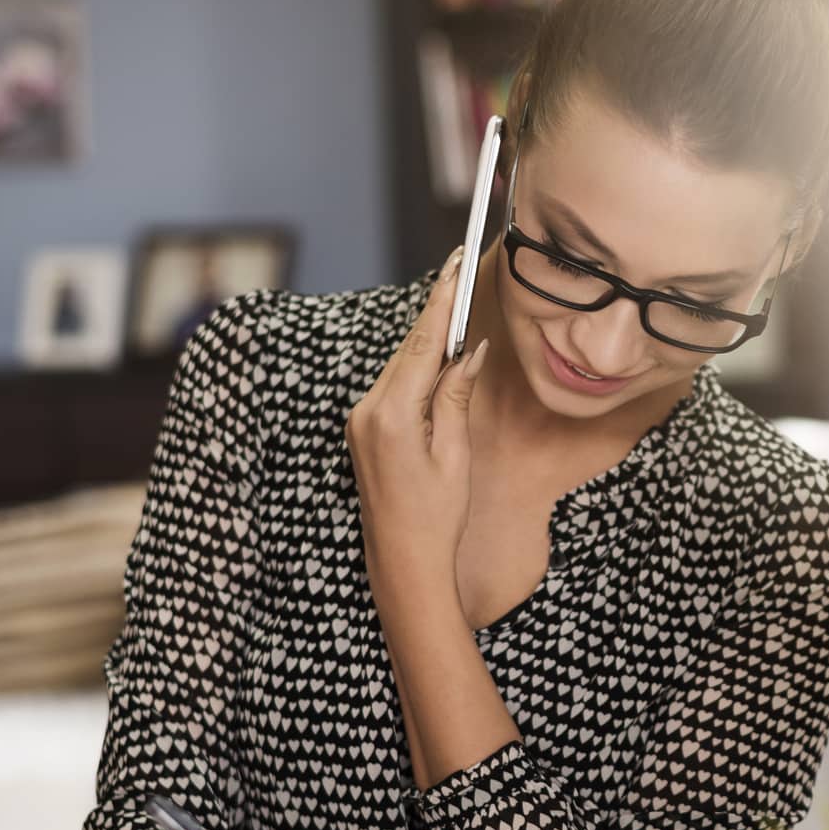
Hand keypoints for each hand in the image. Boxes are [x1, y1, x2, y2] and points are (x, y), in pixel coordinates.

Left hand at [347, 248, 491, 589]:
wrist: (403, 562)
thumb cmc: (435, 516)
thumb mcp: (454, 453)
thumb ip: (455, 395)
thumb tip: (468, 351)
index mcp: (391, 414)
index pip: (421, 343)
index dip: (441, 301)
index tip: (454, 266)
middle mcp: (367, 411)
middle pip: (409, 348)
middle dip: (437, 313)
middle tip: (459, 272)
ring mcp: (360, 420)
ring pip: (400, 366)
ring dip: (429, 341)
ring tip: (456, 308)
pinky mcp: (363, 430)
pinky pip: (393, 387)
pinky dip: (416, 368)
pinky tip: (437, 355)